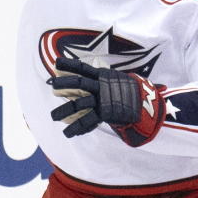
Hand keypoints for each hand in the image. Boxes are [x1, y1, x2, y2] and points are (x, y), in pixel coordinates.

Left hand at [49, 58, 166, 145]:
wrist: (146, 105)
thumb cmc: (130, 93)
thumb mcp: (117, 81)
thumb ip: (104, 81)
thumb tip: (92, 78)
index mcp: (102, 76)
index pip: (83, 68)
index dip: (69, 65)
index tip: (56, 63)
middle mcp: (101, 87)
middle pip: (78, 83)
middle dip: (63, 84)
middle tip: (51, 86)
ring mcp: (102, 100)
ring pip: (78, 104)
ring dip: (64, 111)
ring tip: (53, 117)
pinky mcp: (105, 114)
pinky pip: (87, 121)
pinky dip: (77, 128)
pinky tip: (68, 134)